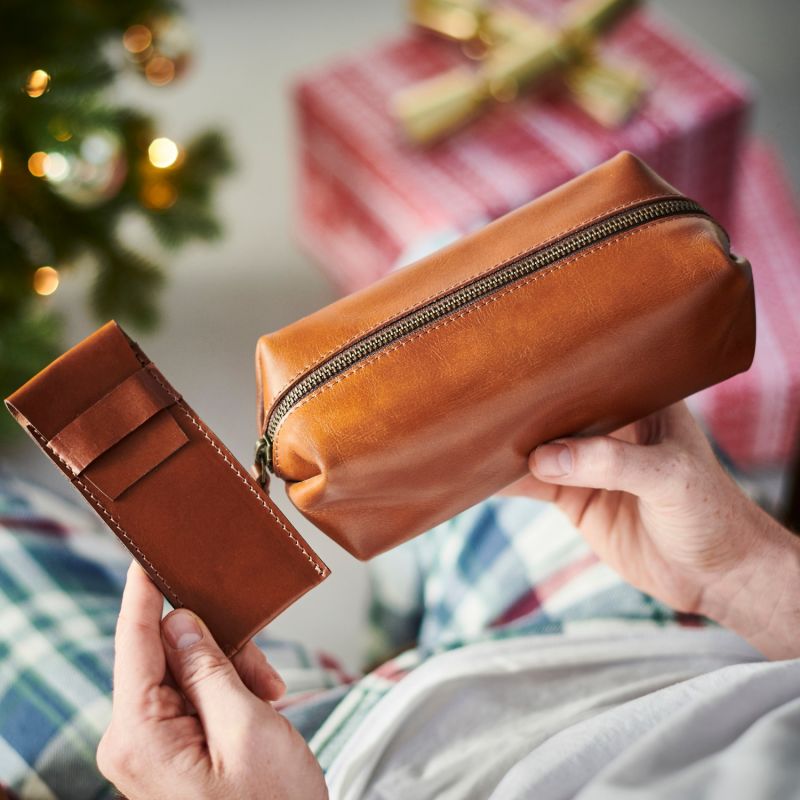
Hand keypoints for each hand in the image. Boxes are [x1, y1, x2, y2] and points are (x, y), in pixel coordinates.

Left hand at [97, 562, 327, 799]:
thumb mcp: (247, 726)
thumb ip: (208, 668)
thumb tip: (178, 621)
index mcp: (140, 733)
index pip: (133, 643)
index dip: (141, 594)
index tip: (145, 555)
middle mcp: (132, 738)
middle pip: (166, 655)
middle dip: (216, 646)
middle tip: (261, 663)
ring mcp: (149, 747)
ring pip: (185, 672)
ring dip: (230, 670)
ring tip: (270, 693)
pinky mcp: (168, 750)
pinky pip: (192, 697)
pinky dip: (228, 690)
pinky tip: (262, 702)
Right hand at [501, 402, 799, 658]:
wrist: (717, 576)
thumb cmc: (710, 514)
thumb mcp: (669, 478)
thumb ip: (610, 463)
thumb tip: (544, 458)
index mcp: (640, 404)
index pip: (589, 382)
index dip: (553, 376)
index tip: (513, 373)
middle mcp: (610, 428)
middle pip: (555, 413)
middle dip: (520, 410)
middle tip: (478, 404)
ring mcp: (589, 464)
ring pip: (537, 449)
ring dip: (507, 448)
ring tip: (468, 439)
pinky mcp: (576, 498)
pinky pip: (533, 486)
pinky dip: (506, 483)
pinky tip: (478, 478)